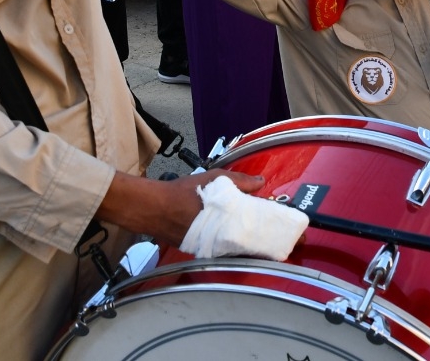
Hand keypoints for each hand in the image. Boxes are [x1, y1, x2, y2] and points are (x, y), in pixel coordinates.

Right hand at [100, 170, 263, 246]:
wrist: (154, 207)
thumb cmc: (182, 192)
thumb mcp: (215, 179)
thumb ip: (240, 181)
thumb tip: (260, 182)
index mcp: (225, 226)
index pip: (253, 234)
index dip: (265, 231)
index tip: (275, 227)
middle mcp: (218, 242)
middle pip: (245, 243)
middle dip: (256, 237)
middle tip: (265, 230)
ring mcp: (208, 249)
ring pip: (232, 247)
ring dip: (241, 241)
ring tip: (250, 231)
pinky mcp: (198, 251)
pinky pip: (218, 249)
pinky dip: (225, 242)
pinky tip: (228, 233)